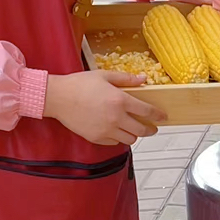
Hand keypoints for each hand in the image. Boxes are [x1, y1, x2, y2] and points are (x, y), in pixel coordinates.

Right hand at [44, 70, 158, 146]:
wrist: (58, 97)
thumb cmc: (78, 85)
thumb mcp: (104, 76)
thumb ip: (126, 79)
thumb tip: (142, 79)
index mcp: (120, 100)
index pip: (147, 111)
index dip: (158, 115)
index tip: (162, 117)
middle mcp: (115, 118)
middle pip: (142, 130)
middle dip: (150, 129)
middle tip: (152, 128)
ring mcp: (106, 130)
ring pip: (130, 139)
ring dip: (134, 135)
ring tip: (133, 129)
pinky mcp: (96, 138)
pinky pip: (115, 143)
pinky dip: (119, 139)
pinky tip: (116, 131)